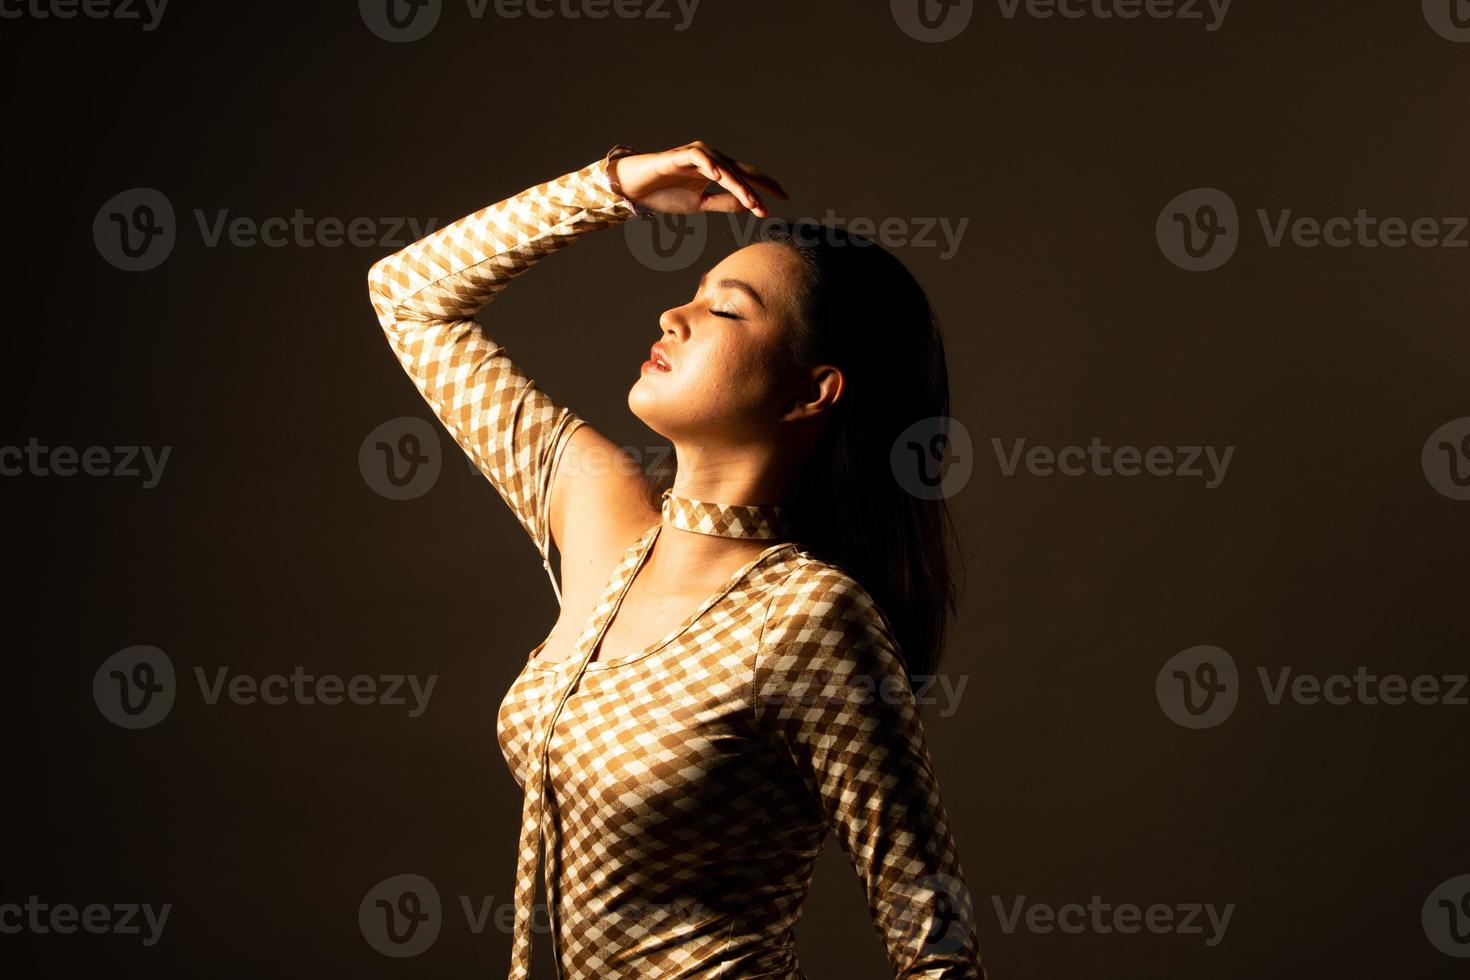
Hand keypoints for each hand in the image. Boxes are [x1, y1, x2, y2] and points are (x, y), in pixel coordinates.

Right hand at [608, 140, 788, 217]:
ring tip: (750, 200)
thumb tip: (749, 204)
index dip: (765, 186)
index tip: (784, 199)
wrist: (635, 189)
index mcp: (717, 170)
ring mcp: (696, 155)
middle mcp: (711, 159)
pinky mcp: (679, 155)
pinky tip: (720, 176)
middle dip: (756, 190)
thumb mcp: (699, 204)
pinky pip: (699, 158)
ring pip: (724, 168)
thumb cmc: (665, 194)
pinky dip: (710, 165)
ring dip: (738, 185)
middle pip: (740, 171)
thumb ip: (723, 203)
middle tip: (767, 208)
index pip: (746, 176)